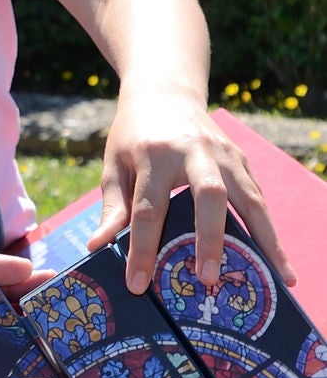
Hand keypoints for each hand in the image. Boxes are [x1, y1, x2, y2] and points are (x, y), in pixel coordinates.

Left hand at [90, 87, 294, 291]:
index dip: (141, 249)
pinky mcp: (241, 158)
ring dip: (265, 239)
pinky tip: (277, 258)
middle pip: (208, 195)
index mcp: (154, 155)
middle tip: (207, 278)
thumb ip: (113, 207)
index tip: (138, 284)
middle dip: (209, 239)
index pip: (148, 209)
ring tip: (278, 278)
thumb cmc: (134, 135)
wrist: (164, 92)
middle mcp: (194, 151)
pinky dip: (269, 228)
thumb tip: (98, 247)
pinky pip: (258, 197)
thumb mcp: (114, 165)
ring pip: (249, 198)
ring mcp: (224, 154)